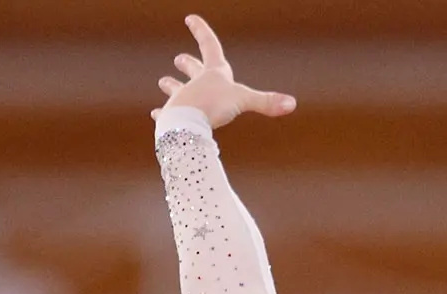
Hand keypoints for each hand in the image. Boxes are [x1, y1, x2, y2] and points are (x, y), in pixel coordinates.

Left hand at [152, 14, 295, 129]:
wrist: (186, 122)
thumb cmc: (214, 107)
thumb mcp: (243, 101)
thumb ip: (266, 102)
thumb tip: (292, 104)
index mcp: (214, 73)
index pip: (209, 45)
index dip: (201, 31)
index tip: (189, 18)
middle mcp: (196, 84)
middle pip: (193, 69)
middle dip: (187, 64)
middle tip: (177, 59)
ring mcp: (182, 99)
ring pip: (177, 91)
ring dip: (171, 86)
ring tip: (162, 81)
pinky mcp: (172, 115)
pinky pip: (166, 114)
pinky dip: (162, 114)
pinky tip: (154, 114)